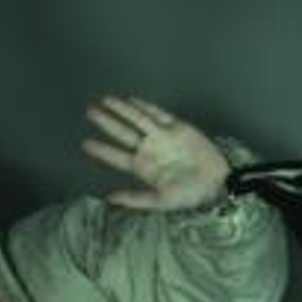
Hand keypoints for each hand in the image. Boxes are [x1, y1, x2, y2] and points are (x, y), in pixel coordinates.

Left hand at [82, 94, 230, 214]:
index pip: (117, 157)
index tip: (85, 144)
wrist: (216, 183)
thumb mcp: (160, 201)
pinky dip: (145, 107)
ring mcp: (162, 137)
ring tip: (105, 100)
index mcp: (143, 168)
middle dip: (106, 122)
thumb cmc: (189, 195)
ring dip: (122, 110)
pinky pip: (158, 114)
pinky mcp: (177, 127)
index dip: (102, 150)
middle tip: (89, 111)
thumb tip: (109, 198)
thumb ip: (135, 199)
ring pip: (137, 120)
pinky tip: (132, 101)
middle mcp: (149, 150)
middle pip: (123, 133)